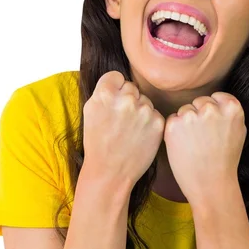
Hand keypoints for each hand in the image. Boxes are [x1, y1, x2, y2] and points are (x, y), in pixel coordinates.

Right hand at [82, 71, 164, 187]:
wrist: (110, 171)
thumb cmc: (98, 142)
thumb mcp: (91, 111)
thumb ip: (104, 91)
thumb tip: (119, 79)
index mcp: (105, 94)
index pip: (117, 76)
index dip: (115, 89)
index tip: (113, 104)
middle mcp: (125, 99)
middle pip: (132, 88)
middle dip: (128, 100)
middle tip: (121, 122)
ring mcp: (144, 110)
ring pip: (145, 100)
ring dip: (140, 112)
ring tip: (129, 132)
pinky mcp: (158, 122)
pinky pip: (155, 114)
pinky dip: (150, 124)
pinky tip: (140, 137)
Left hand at [163, 92, 246, 205]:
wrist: (211, 184)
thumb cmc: (225, 160)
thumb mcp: (238, 131)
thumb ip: (228, 112)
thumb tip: (218, 100)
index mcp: (231, 108)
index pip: (216, 97)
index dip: (213, 112)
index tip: (213, 127)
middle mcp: (211, 108)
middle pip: (199, 102)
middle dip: (199, 116)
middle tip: (203, 139)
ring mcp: (191, 116)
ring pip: (184, 110)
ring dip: (185, 123)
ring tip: (194, 145)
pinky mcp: (174, 125)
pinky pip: (172, 120)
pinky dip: (174, 132)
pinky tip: (184, 146)